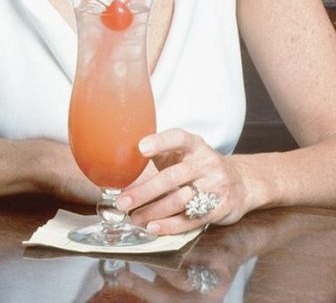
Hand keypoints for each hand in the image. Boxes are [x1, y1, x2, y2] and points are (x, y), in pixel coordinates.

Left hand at [114, 128, 251, 233]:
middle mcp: (206, 162)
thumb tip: (124, 164)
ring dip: (154, 212)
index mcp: (194, 145)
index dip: (160, 142)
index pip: (177, 138)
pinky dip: (170, 225)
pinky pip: (192, 219)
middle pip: (172, 177)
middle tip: (123, 202)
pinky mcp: (220, 208)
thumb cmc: (199, 166)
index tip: (141, 148)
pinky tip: (153, 227)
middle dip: (145, 192)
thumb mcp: (185, 153)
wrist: (241, 182)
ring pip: (180, 201)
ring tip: (134, 218)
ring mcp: (216, 186)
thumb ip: (161, 154)